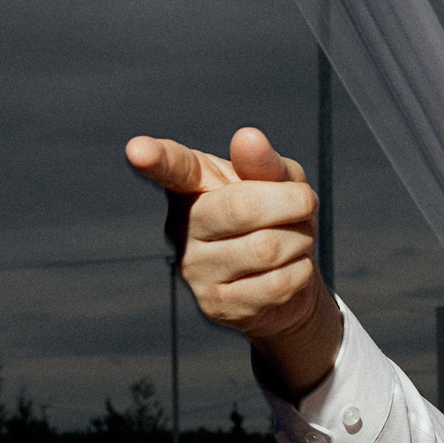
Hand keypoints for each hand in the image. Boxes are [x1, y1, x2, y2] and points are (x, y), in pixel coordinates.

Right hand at [125, 128, 340, 385]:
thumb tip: (247, 138)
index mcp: (192, 184)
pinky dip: (300, 272)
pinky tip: (291, 269)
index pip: (172, 167)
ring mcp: (194, 269)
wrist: (290, 279)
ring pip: (266, 249)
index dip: (156, 157)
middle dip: (291, 204)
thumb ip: (264, 162)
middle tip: (305, 203)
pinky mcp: (215, 304)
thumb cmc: (278, 217)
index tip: (137, 151)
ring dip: (301, 239)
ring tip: (297, 240)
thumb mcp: (280, 181)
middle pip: (240, 208)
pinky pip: (276, 285)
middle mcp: (181, 226)